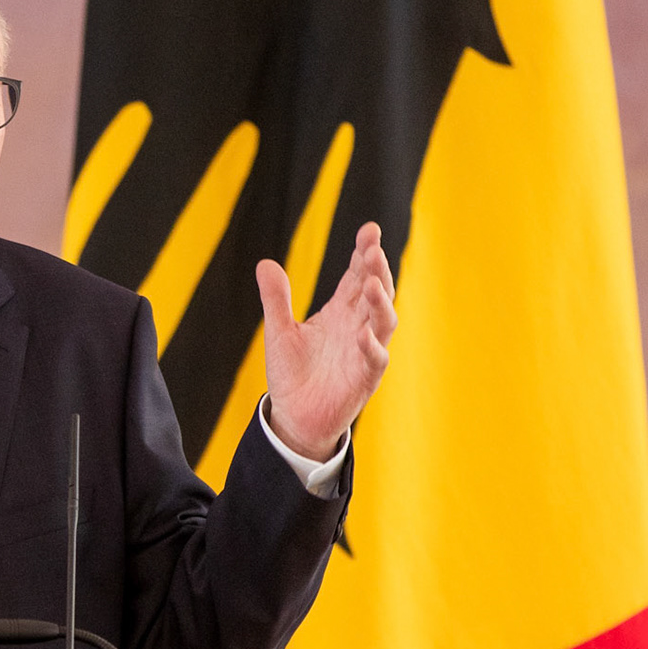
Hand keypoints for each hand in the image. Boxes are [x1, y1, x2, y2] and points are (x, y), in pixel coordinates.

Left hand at [256, 221, 397, 460]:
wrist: (294, 418)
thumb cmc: (293, 375)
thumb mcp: (280, 332)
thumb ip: (276, 299)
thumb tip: (264, 263)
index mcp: (341, 311)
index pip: (358, 275)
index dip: (365, 253)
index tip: (368, 230)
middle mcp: (358, 326)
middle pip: (375, 291)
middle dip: (377, 269)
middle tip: (373, 248)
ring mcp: (365, 351)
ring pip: (383, 321)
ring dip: (380, 302)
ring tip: (371, 283)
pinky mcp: (365, 378)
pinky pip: (375, 360)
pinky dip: (371, 346)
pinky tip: (362, 333)